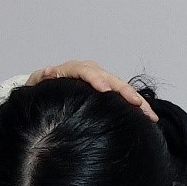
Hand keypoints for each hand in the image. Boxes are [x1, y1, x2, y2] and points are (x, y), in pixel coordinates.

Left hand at [26, 60, 157, 121]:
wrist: (46, 87)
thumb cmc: (40, 87)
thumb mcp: (37, 82)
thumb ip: (42, 77)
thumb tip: (49, 71)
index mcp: (73, 69)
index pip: (86, 72)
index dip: (97, 80)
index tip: (106, 91)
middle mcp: (90, 71)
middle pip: (111, 79)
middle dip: (125, 91)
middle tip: (137, 104)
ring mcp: (100, 79)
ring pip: (121, 87)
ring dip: (137, 100)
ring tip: (149, 114)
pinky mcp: (107, 89)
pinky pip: (123, 95)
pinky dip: (136, 105)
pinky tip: (147, 116)